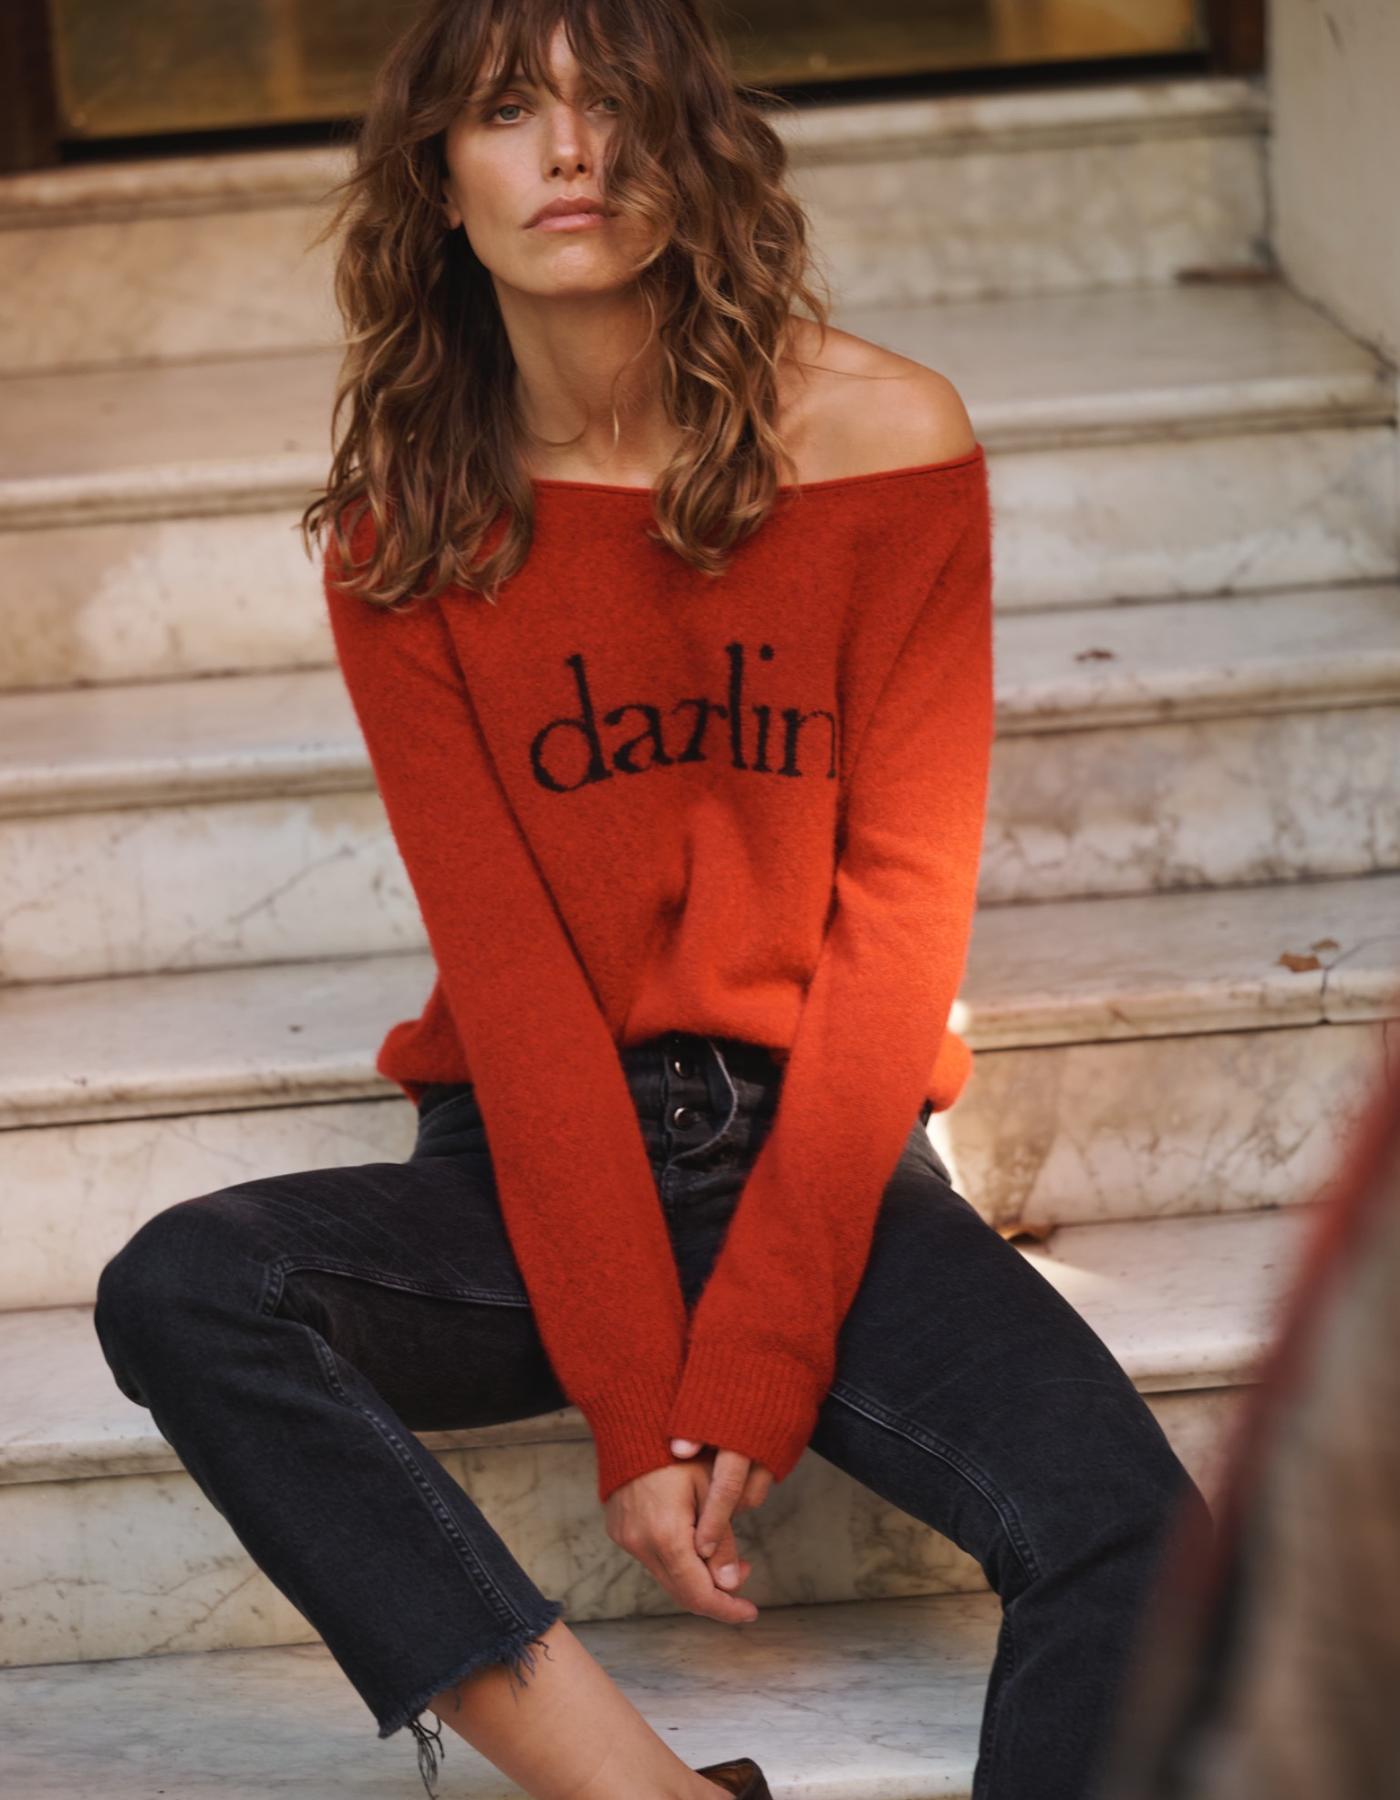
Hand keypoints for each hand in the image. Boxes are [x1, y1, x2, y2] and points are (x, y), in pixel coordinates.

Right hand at [604, 1456, 758, 1623]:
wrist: (633, 1421)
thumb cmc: (679, 1449)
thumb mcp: (712, 1489)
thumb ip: (722, 1541)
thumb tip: (731, 1584)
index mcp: (666, 1536)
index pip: (699, 1594)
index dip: (728, 1608)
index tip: (751, 1612)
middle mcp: (640, 1544)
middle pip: (682, 1593)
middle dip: (716, 1594)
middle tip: (744, 1575)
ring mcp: (626, 1539)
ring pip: (667, 1578)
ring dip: (697, 1577)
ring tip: (724, 1557)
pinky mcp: (619, 1531)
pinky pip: (652, 1560)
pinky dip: (677, 1562)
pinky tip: (696, 1542)